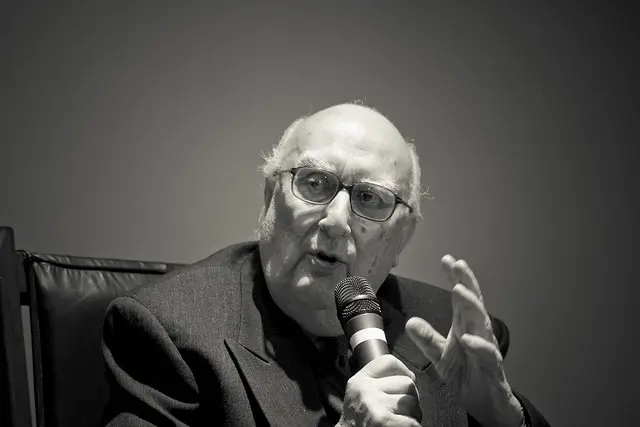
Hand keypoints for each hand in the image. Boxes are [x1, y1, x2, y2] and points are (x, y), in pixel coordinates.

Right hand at [338, 354, 421, 426]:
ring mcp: (375, 405)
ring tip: (400, 420)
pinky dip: (413, 426)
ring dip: (413, 414)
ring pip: (412, 402)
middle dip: (411, 397)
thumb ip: (378, 382)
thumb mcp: (359, 394)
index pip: (388, 361)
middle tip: (402, 409)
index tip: (404, 382)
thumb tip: (410, 376)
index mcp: (359, 381)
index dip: (403, 370)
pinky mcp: (383, 421)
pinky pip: (412, 421)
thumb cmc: (358, 421)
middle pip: (407, 382)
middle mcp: (365, 390)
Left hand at [405, 255, 523, 426]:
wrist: (485, 404)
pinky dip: (478, 345)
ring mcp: (487, 348)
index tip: (447, 259)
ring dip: (471, 306)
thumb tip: (410, 322)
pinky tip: (468, 338)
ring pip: (482, 323)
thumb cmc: (467, 374)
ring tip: (459, 290)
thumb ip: (427, 339)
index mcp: (466, 326)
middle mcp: (478, 332)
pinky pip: (487, 354)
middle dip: (466, 282)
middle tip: (457, 266)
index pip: (461, 298)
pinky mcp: (493, 368)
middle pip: (474, 303)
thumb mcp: (441, 356)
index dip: (456, 278)